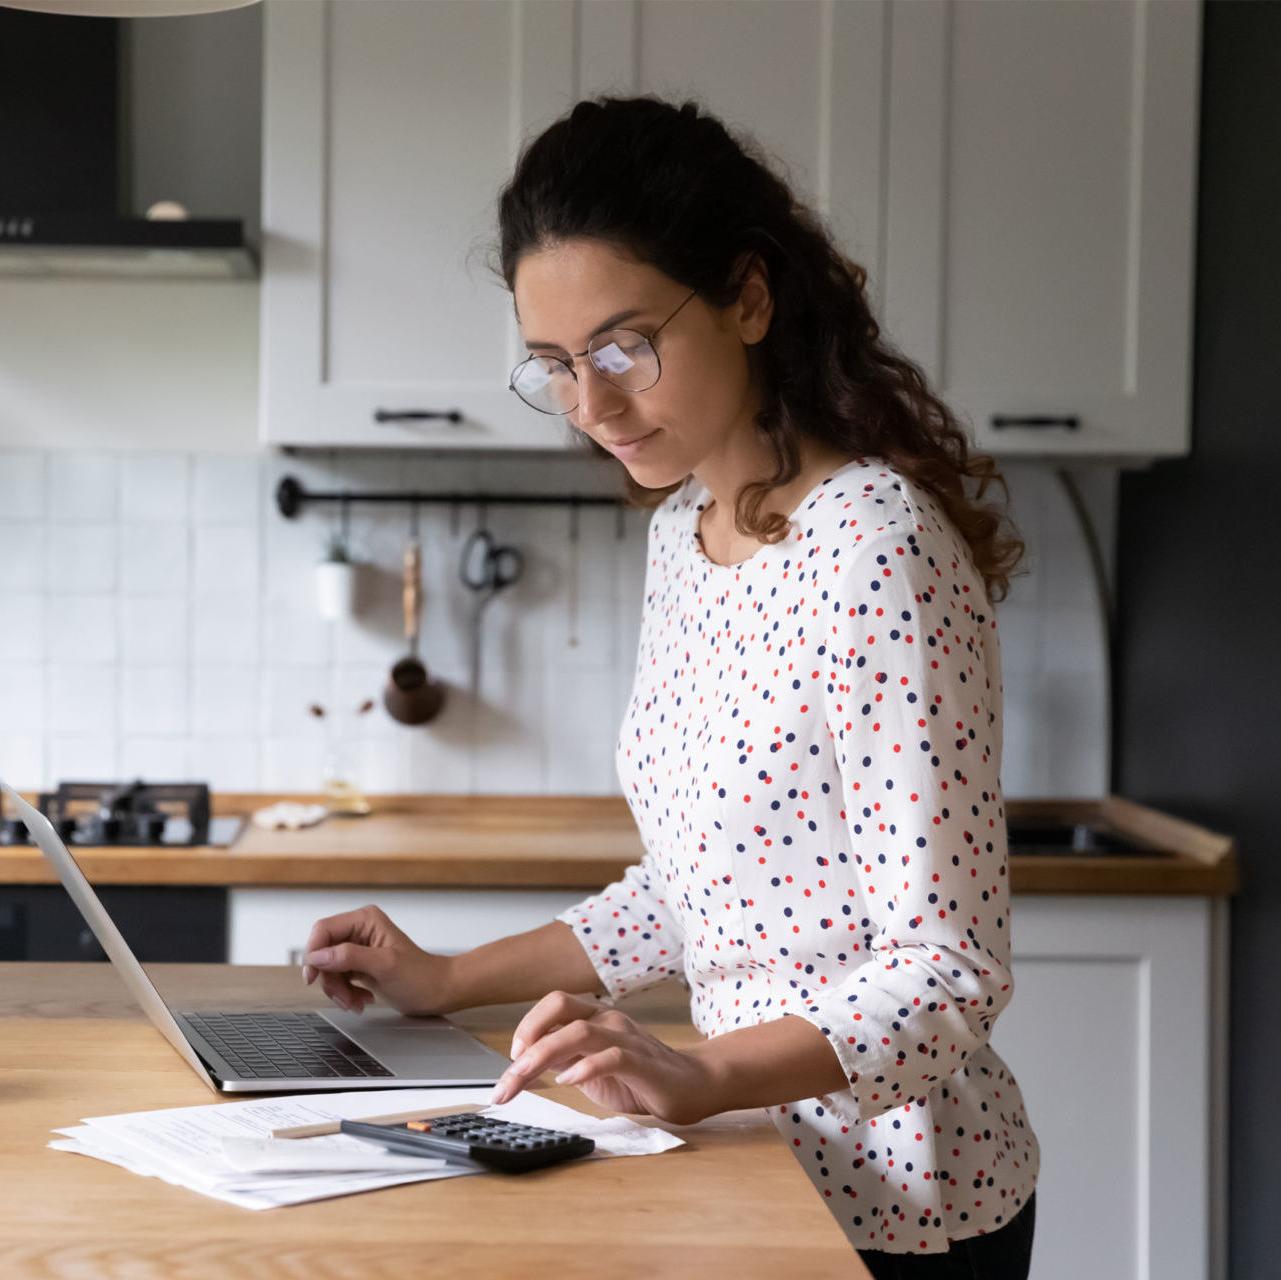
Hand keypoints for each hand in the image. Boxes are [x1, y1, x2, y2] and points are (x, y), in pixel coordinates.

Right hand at [301, 904, 453, 1015]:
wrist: (438, 991)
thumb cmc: (420, 976)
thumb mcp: (384, 966)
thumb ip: (349, 957)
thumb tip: (318, 956)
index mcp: (365, 920)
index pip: (324, 929)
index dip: (313, 953)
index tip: (313, 978)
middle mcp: (360, 930)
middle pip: (323, 953)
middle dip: (330, 979)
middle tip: (344, 998)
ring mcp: (359, 948)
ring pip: (329, 969)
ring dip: (339, 991)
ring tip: (357, 1003)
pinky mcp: (359, 965)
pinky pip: (339, 979)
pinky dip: (346, 993)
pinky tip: (362, 1000)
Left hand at [490, 990, 720, 1125]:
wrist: (694, 1083)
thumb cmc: (641, 1076)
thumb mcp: (593, 1066)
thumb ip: (566, 1058)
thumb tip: (527, 1062)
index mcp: (595, 1019)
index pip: (553, 1004)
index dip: (527, 1025)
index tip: (511, 1060)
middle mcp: (608, 1021)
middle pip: (559, 1007)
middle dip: (526, 1035)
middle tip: (508, 1072)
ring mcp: (626, 1038)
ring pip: (578, 1032)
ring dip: (542, 1056)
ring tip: (522, 1079)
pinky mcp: (642, 1062)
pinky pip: (611, 1057)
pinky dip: (585, 1067)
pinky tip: (568, 1081)